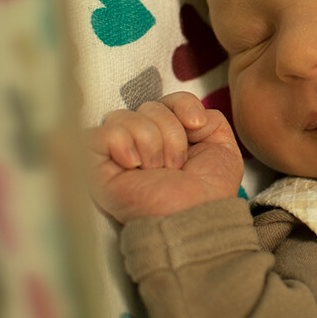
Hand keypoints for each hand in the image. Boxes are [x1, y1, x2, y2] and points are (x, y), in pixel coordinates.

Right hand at [89, 92, 243, 222]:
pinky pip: (98, 134)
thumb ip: (210, 118)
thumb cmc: (208, 192)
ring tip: (156, 171)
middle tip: (174, 165)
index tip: (196, 126)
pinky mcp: (94, 169)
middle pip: (147, 106)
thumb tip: (188, 112)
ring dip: (150, 143)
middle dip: (170, 133)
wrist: (196, 217)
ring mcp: (116, 155)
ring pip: (122, 116)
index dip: (182, 105)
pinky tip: (133, 165)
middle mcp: (139, 143)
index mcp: (166, 137)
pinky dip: (121, 143)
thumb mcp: (222, 146)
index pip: (166, 99)